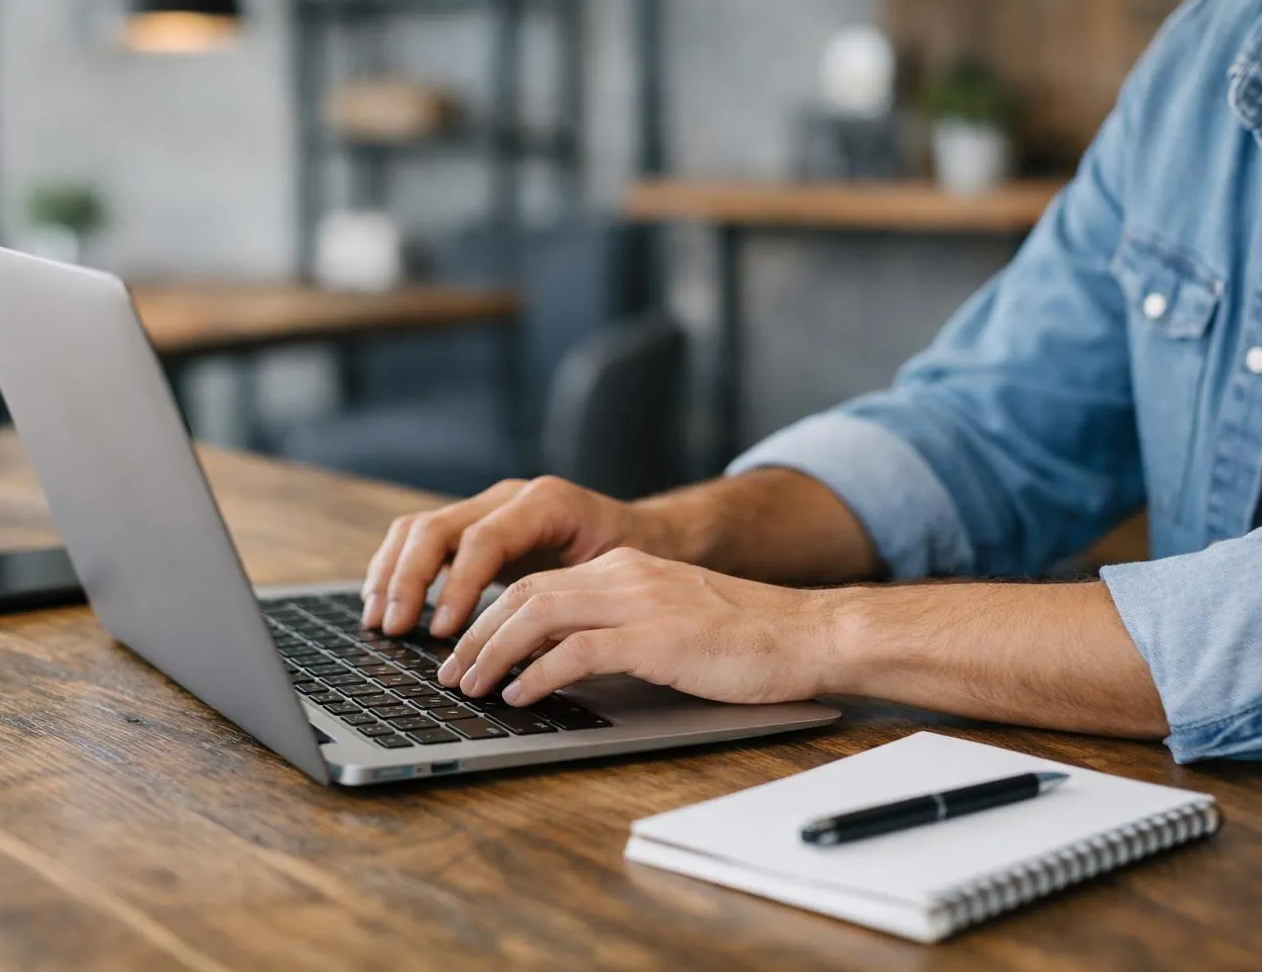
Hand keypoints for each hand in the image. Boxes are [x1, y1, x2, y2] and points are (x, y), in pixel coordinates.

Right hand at [362, 477, 673, 637]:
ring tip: (380, 621)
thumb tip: (533, 652)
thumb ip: (574, 602)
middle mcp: (510, 498)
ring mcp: (487, 508)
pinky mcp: (474, 527)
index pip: (483, 538)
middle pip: (438, 527)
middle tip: (395, 628)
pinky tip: (386, 607)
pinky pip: (422, 540)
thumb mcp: (616, 578)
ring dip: (392, 574)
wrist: (646, 533)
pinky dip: (398, 571)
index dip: (457, 585)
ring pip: (420, 529)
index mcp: (547, 503)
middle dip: (409, 580)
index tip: (443, 630)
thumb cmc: (636, 560)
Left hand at [436, 548, 837, 707]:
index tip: (465, 649)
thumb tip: (565, 662)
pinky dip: (538, 673)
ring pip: (539, 615)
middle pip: (525, 594)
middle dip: (477, 634)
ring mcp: (641, 602)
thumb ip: (621, 627)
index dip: (491, 615)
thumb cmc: (748, 637)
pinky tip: (521, 695)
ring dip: (494, 653)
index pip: (538, 582)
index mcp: (626, 566)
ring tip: (472, 687)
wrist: (809, 633)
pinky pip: (578, 650)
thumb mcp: (672, 618)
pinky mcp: (658, 638)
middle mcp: (625, 574)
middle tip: (452, 673)